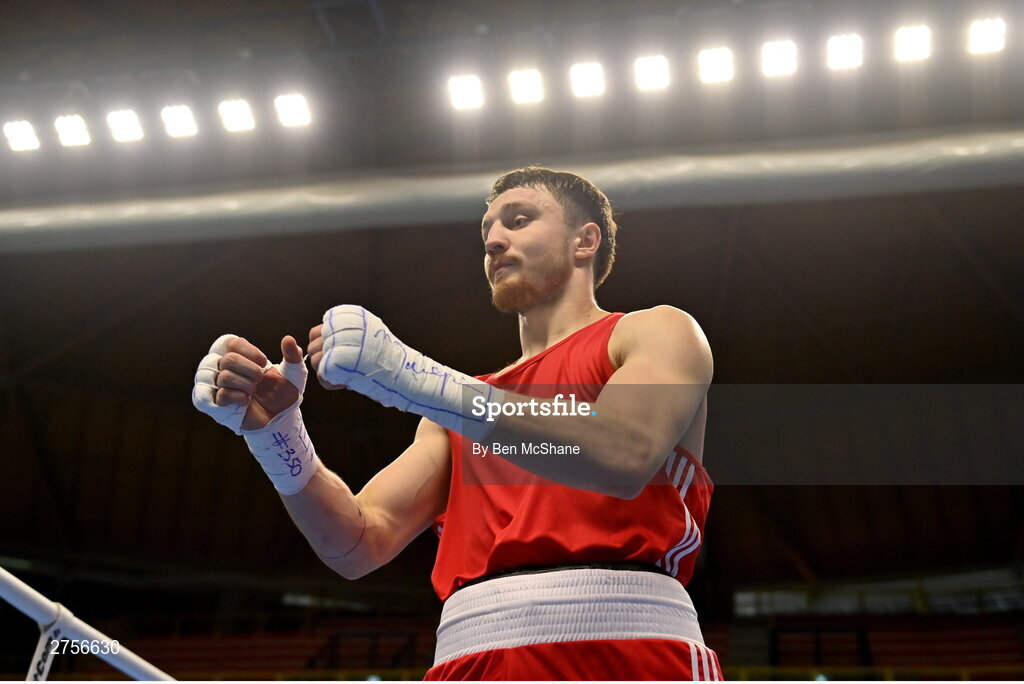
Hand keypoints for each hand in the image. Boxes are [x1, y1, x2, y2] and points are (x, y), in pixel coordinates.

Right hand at [193, 334, 306, 432]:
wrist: (280, 419)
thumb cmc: (282, 394)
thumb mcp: (293, 373)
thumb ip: (292, 356)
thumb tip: (289, 339)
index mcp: (240, 357)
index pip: (231, 343)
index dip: (248, 351)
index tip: (263, 363)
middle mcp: (225, 369)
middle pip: (227, 359)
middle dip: (250, 369)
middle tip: (261, 379)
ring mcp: (219, 387)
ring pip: (222, 377)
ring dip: (244, 384)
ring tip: (254, 391)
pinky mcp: (216, 405)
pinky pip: (219, 396)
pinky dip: (236, 397)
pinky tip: (246, 401)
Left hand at [314, 305, 498, 442]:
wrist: (405, 374)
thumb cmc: (390, 360)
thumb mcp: (371, 337)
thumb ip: (347, 335)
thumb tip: (320, 339)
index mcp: (350, 316)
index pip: (318, 330)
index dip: (325, 347)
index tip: (340, 359)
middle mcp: (342, 326)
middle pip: (314, 344)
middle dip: (323, 360)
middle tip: (343, 372)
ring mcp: (338, 343)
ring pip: (315, 359)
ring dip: (326, 372)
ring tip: (346, 378)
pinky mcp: (337, 360)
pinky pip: (321, 374)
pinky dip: (330, 383)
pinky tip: (344, 385)